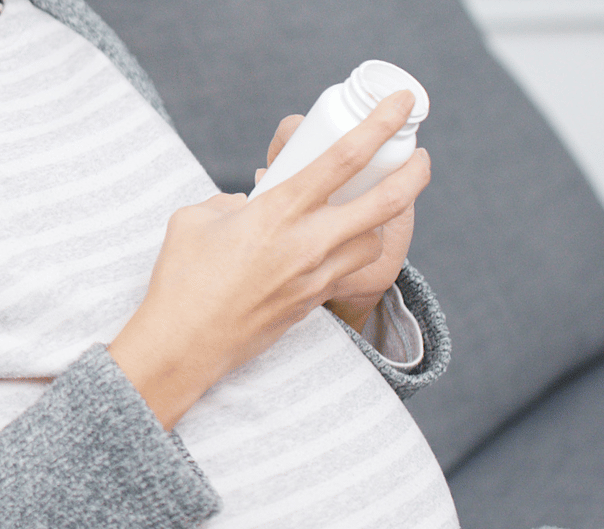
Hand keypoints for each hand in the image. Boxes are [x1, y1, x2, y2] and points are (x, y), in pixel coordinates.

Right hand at [109, 91, 429, 428]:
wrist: (183, 347)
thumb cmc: (181, 280)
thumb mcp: (197, 219)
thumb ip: (230, 202)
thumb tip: (248, 203)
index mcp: (278, 211)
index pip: (343, 159)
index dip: (379, 126)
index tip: (400, 105)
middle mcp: (306, 243)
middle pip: (384, 204)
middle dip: (414, 176)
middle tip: (421, 158)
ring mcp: (314, 278)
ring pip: (371, 244)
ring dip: (377, 223)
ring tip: (367, 211)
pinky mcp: (310, 304)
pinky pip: (345, 272)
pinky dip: (346, 254)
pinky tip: (328, 247)